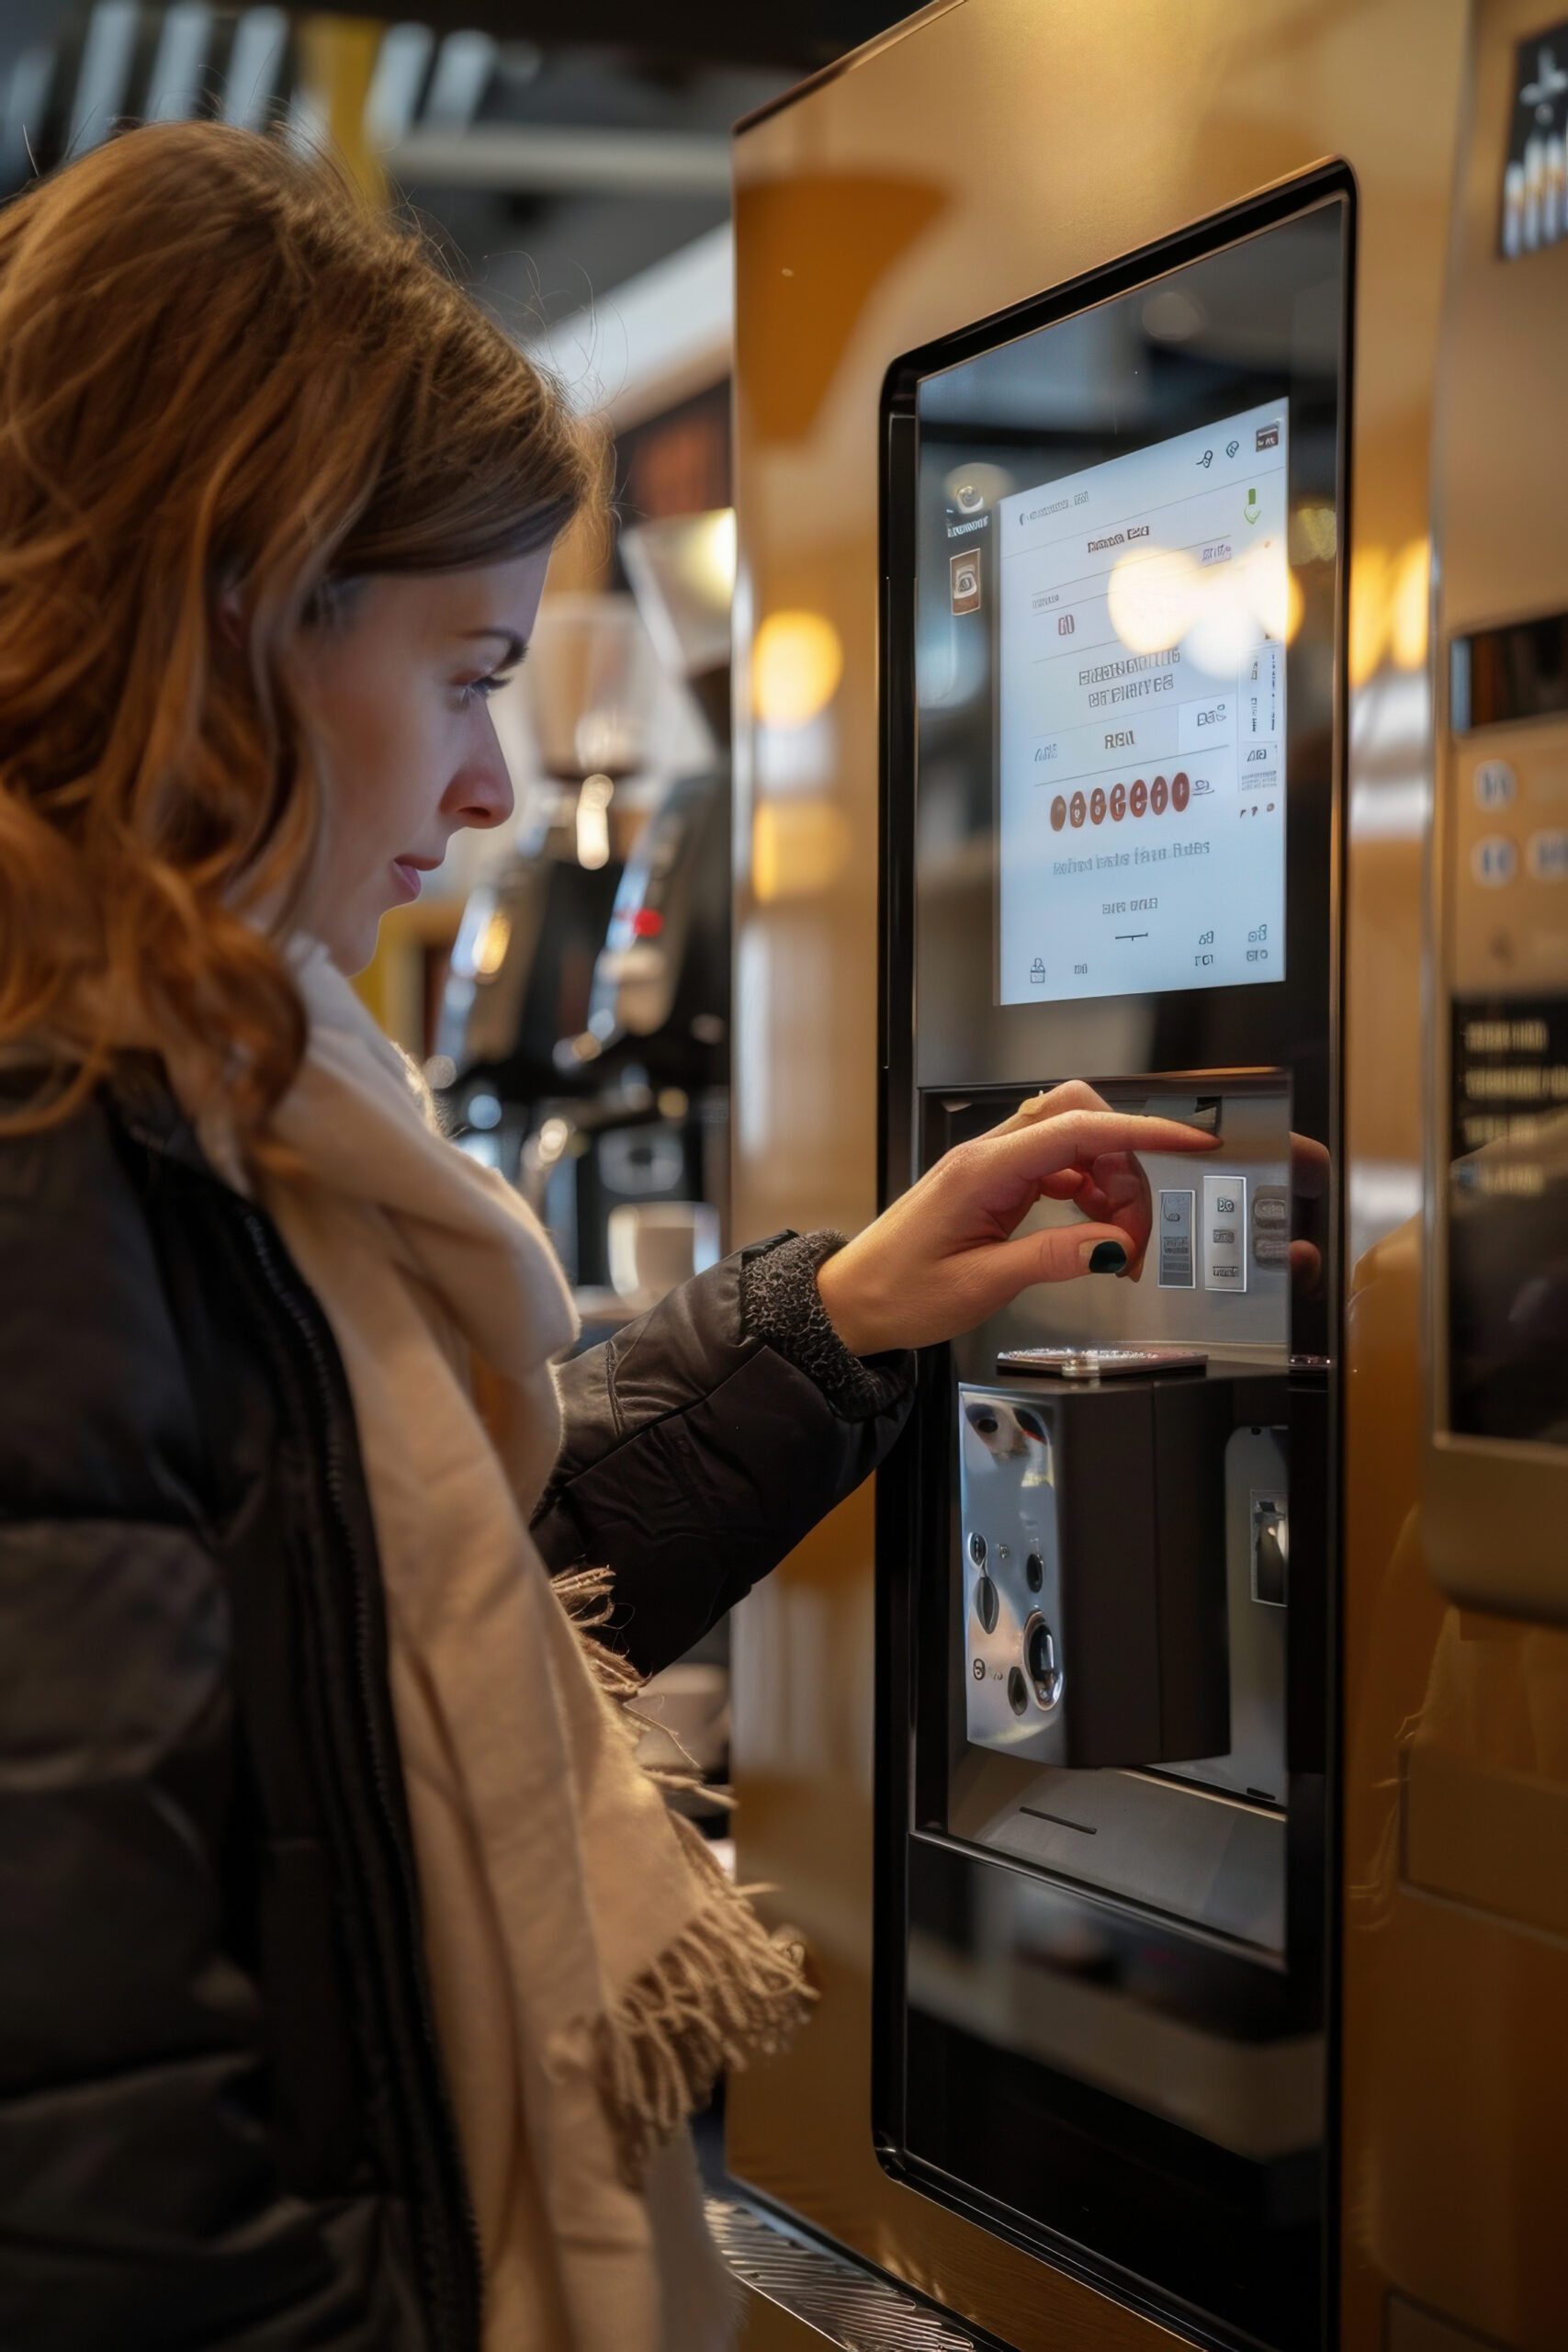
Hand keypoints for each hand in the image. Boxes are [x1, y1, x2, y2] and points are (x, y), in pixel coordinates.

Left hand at [815, 1080, 1218, 1356]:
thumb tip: (1113, 1244)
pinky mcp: (996, 1183)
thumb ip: (1052, 1259)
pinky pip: (1059, 1167)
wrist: (852, 1302)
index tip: (1191, 1140)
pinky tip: (1094, 1231)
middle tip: (1136, 1232)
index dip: (1142, 1131)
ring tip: (1118, 1244)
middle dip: (1128, 1165)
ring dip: (1111, 1184)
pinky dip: (1089, 1193)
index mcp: (982, 1171)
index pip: (1077, 1129)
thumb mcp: (981, 1286)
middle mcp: (988, 1155)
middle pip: (1082, 1121)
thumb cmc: (900, 1293)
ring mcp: (993, 1166)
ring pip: (1076, 1144)